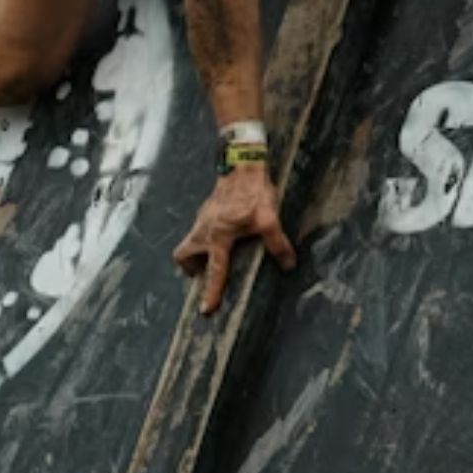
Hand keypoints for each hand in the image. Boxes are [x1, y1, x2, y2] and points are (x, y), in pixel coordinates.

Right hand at [172, 164, 295, 315]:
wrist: (241, 163)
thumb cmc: (253, 191)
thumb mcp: (269, 218)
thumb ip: (277, 243)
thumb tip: (288, 265)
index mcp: (218, 237)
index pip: (214, 271)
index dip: (211, 292)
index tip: (206, 310)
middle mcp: (204, 229)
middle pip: (184, 255)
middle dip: (190, 269)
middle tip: (203, 275)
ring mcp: (202, 218)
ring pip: (190, 242)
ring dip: (197, 254)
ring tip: (215, 259)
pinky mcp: (207, 210)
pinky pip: (199, 231)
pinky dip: (205, 240)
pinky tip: (226, 237)